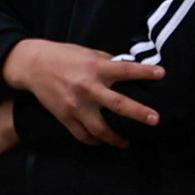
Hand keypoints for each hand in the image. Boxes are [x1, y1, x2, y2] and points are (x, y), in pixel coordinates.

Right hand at [7, 36, 163, 147]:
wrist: (33, 65)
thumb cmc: (64, 56)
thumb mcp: (88, 53)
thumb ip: (108, 63)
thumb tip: (129, 70)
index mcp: (95, 68)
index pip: (125, 70)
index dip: (144, 72)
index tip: (162, 74)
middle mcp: (87, 88)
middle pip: (117, 104)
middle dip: (138, 113)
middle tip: (155, 120)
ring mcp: (76, 105)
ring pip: (99, 128)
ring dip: (115, 138)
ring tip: (126, 142)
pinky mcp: (65, 117)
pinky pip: (83, 135)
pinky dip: (94, 140)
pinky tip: (102, 140)